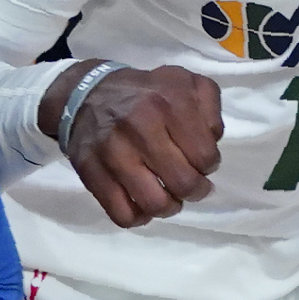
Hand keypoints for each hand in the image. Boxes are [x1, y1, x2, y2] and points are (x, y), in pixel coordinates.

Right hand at [41, 62, 223, 228]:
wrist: (86, 94)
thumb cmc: (145, 92)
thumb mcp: (185, 81)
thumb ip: (210, 107)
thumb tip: (212, 141)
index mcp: (170, 102)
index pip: (205, 157)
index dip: (209, 165)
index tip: (200, 162)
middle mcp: (141, 126)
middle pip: (183, 184)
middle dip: (195, 190)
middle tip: (190, 185)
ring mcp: (114, 152)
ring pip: (155, 204)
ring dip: (169, 207)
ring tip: (169, 198)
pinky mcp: (92, 172)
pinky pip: (122, 214)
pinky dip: (138, 217)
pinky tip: (142, 205)